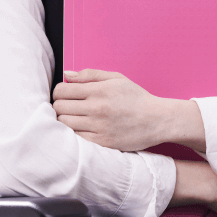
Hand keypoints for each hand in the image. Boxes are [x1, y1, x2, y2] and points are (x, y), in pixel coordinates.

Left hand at [53, 68, 205, 152]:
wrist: (158, 120)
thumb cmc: (137, 98)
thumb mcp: (117, 79)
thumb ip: (90, 75)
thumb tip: (67, 75)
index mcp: (99, 90)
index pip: (62, 90)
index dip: (58, 92)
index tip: (64, 94)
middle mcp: (97, 108)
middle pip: (59, 107)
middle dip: (59, 105)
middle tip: (67, 107)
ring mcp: (99, 127)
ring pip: (64, 124)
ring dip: (64, 120)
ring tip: (72, 118)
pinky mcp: (102, 142)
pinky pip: (75, 138)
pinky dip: (74, 133)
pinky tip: (81, 128)